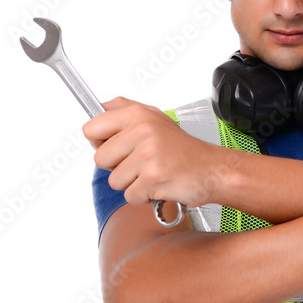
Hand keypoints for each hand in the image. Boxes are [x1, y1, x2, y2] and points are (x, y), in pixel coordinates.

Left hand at [83, 96, 227, 207]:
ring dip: (131, 183)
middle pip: (100, 158)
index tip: (116, 146)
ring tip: (151, 172)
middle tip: (140, 162)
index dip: (100, 142)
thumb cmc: (183, 148)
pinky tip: (158, 183)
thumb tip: (100, 106)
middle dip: (117, 166)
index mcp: (138, 115)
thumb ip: (125, 109)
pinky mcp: (153, 178)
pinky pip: (129, 195)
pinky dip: (143, 195)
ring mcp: (148, 155)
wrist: (211, 169)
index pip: (91, 128)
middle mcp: (142, 131)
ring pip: (114, 180)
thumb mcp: (156, 118)